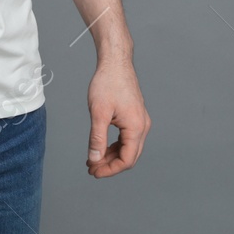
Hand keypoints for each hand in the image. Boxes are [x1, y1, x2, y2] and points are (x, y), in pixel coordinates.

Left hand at [87, 60, 149, 177]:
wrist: (115, 62)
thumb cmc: (107, 83)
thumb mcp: (98, 113)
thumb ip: (97, 138)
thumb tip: (95, 159)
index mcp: (136, 127)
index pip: (126, 159)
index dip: (110, 170)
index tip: (94, 171)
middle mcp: (142, 126)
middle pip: (129, 156)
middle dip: (110, 165)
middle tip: (91, 168)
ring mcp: (140, 121)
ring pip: (128, 148)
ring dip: (111, 156)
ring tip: (93, 159)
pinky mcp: (135, 116)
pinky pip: (127, 138)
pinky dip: (114, 145)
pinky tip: (101, 147)